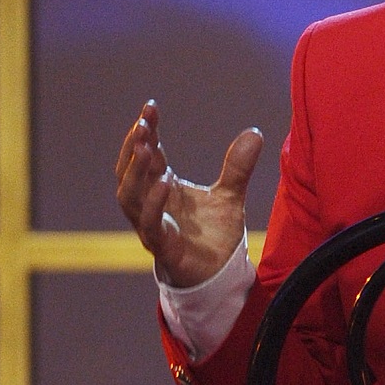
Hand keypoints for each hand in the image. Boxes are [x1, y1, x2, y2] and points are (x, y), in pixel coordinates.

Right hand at [115, 100, 262, 287]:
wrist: (220, 276)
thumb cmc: (215, 235)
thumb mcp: (230, 194)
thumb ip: (238, 166)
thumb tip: (255, 132)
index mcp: (163, 188)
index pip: (148, 155)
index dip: (146, 132)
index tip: (150, 108)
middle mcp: (151, 205)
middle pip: (130, 172)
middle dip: (134, 147)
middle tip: (142, 123)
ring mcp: (153, 226)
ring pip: (130, 197)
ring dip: (136, 171)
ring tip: (147, 147)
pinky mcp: (163, 247)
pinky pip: (150, 224)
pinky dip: (154, 203)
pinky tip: (165, 181)